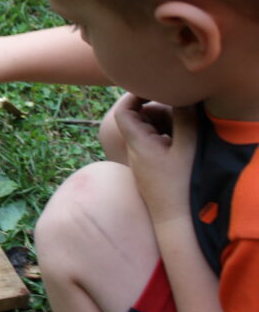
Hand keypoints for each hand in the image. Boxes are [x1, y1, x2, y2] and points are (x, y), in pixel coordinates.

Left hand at [112, 93, 196, 227]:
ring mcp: (144, 162)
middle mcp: (136, 152)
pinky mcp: (154, 171)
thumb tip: (181, 96)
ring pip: (151, 132)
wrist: (178, 223)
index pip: (123, 112)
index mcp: (137, 143)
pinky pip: (158, 146)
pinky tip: (187, 146)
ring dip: (169, 124)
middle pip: (140, 119)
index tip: (154, 87)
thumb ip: (185, 119)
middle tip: (183, 111)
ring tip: (187, 131)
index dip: (134, 95)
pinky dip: (171, 139)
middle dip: (160, 110)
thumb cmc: (182, 185)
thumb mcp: (188, 147)